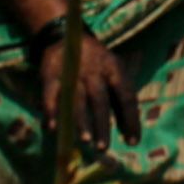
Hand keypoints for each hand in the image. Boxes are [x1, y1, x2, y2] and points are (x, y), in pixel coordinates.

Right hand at [31, 30, 140, 151]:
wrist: (66, 36)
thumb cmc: (97, 65)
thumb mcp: (113, 74)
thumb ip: (121, 102)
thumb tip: (130, 136)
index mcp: (114, 69)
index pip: (126, 96)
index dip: (130, 119)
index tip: (132, 142)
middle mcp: (95, 70)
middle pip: (100, 99)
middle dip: (102, 124)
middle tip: (103, 147)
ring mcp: (72, 71)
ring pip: (77, 99)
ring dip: (81, 121)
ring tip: (84, 141)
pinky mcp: (51, 73)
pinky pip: (51, 94)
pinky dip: (51, 111)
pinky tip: (53, 127)